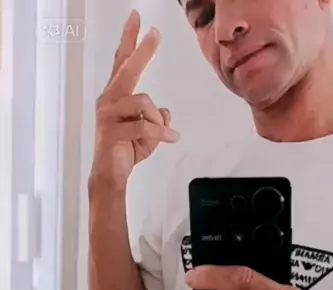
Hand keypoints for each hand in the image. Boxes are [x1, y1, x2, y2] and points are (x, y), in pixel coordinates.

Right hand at [89, 10, 179, 191]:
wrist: (112, 175)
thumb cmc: (127, 151)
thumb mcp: (150, 133)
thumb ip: (158, 119)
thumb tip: (165, 111)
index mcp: (117, 96)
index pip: (123, 63)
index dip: (131, 41)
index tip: (137, 19)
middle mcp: (109, 99)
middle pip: (127, 69)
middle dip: (142, 50)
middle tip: (155, 33)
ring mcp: (108, 114)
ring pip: (143, 102)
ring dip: (158, 120)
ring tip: (164, 134)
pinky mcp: (112, 131)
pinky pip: (144, 126)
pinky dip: (161, 134)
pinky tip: (172, 139)